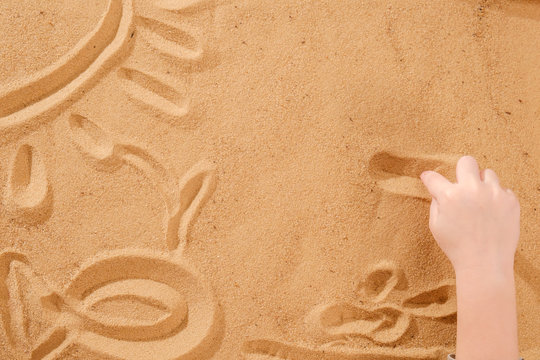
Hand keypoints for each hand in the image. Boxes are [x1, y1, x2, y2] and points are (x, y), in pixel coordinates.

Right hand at [419, 155, 519, 273]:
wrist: (485, 263)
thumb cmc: (457, 247)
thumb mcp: (436, 226)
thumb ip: (436, 203)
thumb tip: (439, 190)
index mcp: (449, 196)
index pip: (433, 177)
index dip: (428, 177)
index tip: (428, 178)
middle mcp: (472, 190)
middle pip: (467, 161)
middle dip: (462, 170)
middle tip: (462, 184)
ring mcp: (494, 194)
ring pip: (488, 173)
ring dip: (481, 184)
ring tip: (480, 201)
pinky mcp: (510, 200)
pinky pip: (503, 190)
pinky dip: (496, 198)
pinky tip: (492, 213)